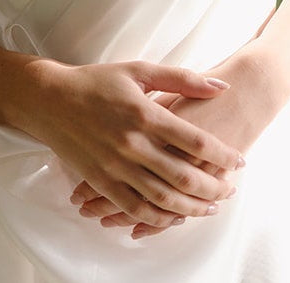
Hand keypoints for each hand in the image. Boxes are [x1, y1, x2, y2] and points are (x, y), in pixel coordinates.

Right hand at [71, 55, 275, 238]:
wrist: (50, 99)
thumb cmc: (96, 81)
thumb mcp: (139, 70)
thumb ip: (181, 79)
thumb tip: (221, 85)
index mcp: (144, 114)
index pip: (194, 141)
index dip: (222, 154)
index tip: (240, 161)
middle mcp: (132, 144)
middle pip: (183, 175)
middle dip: (213, 187)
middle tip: (230, 190)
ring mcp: (115, 166)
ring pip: (162, 198)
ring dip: (190, 207)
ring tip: (210, 207)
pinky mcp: (101, 181)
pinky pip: (134, 208)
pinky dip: (157, 218)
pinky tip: (173, 217)